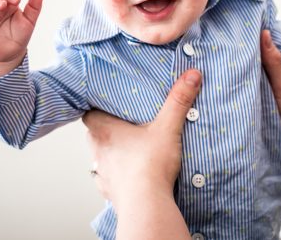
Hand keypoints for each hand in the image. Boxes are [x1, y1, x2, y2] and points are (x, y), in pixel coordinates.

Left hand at [82, 70, 201, 238]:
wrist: (146, 205)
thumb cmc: (150, 165)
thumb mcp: (168, 127)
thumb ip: (178, 100)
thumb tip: (191, 74)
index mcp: (105, 131)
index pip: (89, 114)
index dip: (96, 108)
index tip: (106, 103)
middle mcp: (98, 152)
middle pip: (94, 135)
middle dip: (106, 130)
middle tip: (123, 124)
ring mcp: (103, 174)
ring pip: (100, 159)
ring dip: (111, 154)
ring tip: (128, 150)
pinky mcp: (111, 192)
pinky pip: (110, 181)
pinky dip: (118, 177)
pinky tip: (130, 175)